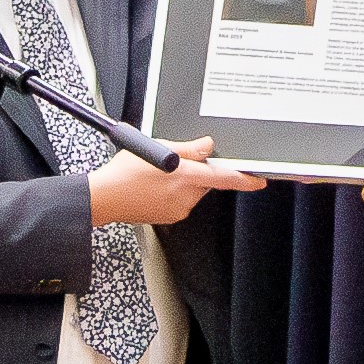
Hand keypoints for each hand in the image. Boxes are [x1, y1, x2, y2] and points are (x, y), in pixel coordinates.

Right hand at [89, 137, 264, 225]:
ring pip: (192, 191)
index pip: (225, 178)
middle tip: (174, 163)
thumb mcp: (157, 149)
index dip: (245, 180)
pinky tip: (154, 187)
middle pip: (205, 182)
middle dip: (196, 172)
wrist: (103, 198)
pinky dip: (173, 193)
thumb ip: (188, 149)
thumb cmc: (124, 173)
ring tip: (157, 176)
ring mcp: (178, 209)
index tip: (260, 180)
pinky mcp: (170, 217)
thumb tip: (208, 146)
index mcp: (185, 177)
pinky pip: (181, 201)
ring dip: (183, 182)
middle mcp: (185, 196)